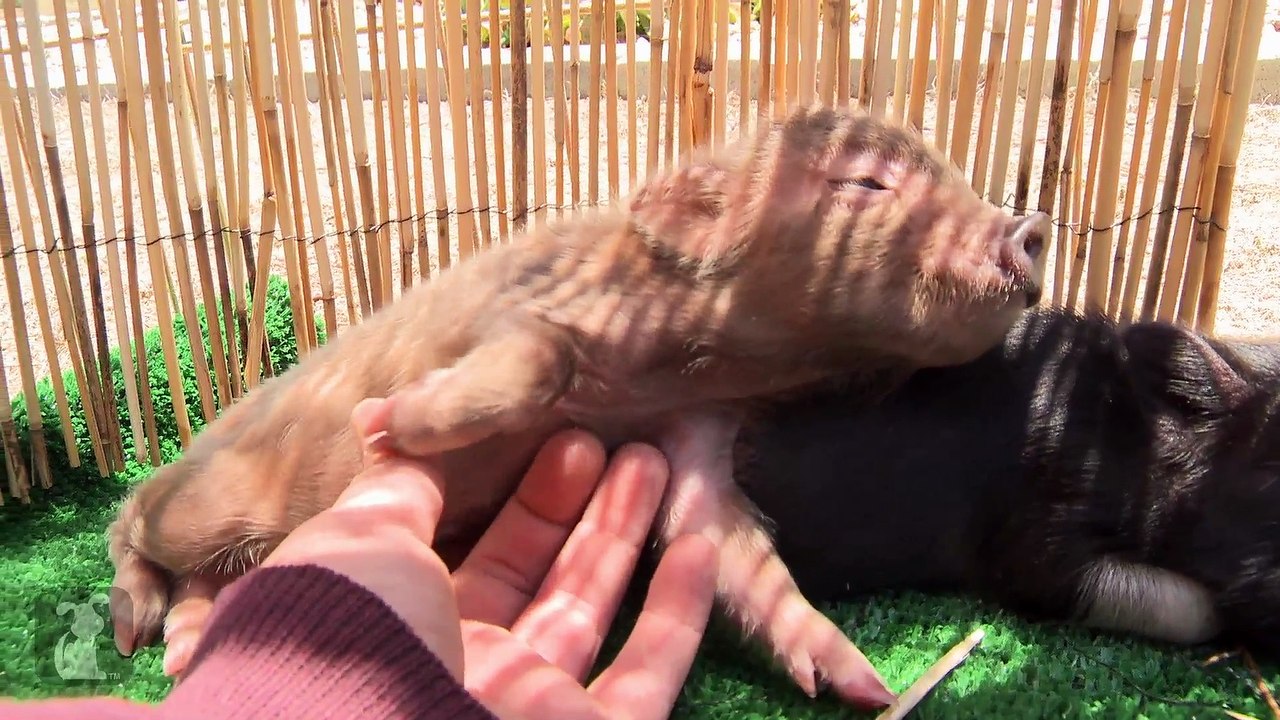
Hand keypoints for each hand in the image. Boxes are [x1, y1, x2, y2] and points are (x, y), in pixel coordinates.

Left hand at [261, 398, 718, 719]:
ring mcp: (534, 706)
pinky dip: (679, 614)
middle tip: (615, 442)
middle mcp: (472, 669)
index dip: (519, 496)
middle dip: (579, 505)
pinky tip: (697, 547)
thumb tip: (411, 448)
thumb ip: (395, 496)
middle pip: (540, 576)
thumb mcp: (356, 543)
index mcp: (409, 627)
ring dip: (625, 538)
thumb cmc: (354, 633)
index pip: (477, 553)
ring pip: (593, 612)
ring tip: (655, 462)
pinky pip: (648, 674)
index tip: (559, 436)